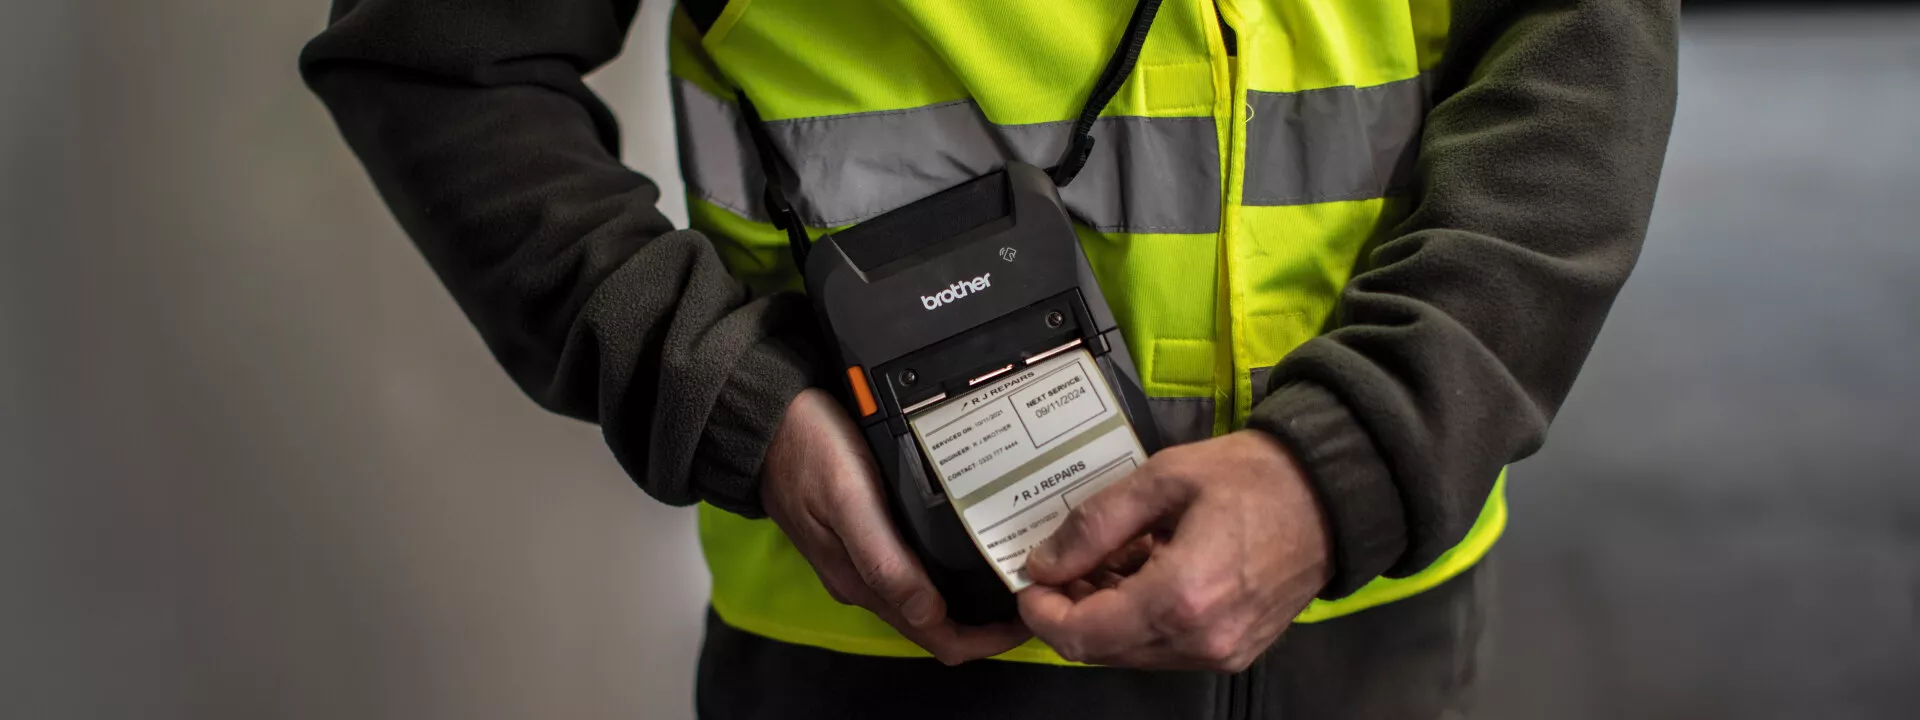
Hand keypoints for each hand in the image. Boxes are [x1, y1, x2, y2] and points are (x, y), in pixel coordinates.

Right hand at [761, 388, 1031, 663]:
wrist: (765, 418)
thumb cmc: (806, 449)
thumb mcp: (848, 499)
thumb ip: (882, 558)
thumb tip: (926, 612)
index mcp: (862, 581)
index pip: (935, 637)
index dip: (985, 640)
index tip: (1029, 619)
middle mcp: (865, 578)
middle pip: (937, 624)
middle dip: (988, 621)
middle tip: (1035, 591)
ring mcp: (865, 558)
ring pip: (930, 597)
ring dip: (972, 595)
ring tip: (1014, 567)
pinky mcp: (867, 534)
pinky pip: (916, 566)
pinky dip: (951, 568)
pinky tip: (974, 543)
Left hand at [1016, 430, 1330, 670]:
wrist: (1334, 495)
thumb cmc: (1254, 477)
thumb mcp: (1164, 479)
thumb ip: (1096, 524)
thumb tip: (1045, 561)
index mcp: (1181, 597)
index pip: (1081, 634)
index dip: (1042, 611)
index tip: (1031, 579)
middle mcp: (1200, 640)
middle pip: (1101, 650)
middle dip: (1070, 611)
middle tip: (1064, 563)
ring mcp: (1222, 652)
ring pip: (1131, 653)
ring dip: (1104, 616)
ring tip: (1106, 560)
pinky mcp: (1236, 652)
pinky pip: (1165, 648)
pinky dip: (1140, 619)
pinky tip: (1143, 574)